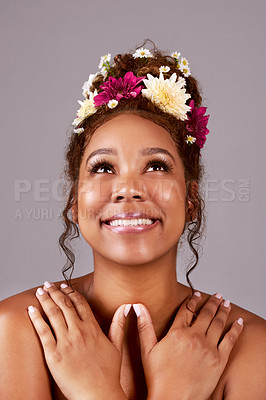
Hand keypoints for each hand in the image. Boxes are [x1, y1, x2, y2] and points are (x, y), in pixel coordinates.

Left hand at [27, 282, 128, 399]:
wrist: (98, 395)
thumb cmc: (108, 374)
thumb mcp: (117, 346)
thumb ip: (119, 325)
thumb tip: (127, 307)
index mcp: (93, 329)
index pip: (80, 303)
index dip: (71, 292)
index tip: (64, 286)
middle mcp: (79, 331)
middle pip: (65, 305)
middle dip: (55, 292)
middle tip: (48, 284)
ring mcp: (66, 342)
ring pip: (53, 314)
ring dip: (45, 299)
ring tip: (40, 291)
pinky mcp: (54, 354)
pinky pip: (43, 331)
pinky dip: (36, 318)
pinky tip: (31, 310)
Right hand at [133, 292, 243, 399]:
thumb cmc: (158, 378)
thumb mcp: (147, 350)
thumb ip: (144, 326)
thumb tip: (137, 307)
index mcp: (177, 333)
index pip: (187, 310)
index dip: (192, 300)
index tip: (196, 294)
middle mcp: (194, 337)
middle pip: (205, 313)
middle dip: (212, 302)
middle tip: (217, 295)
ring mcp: (208, 348)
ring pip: (218, 323)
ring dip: (223, 310)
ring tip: (226, 303)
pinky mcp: (219, 360)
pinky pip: (230, 340)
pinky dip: (235, 329)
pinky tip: (238, 322)